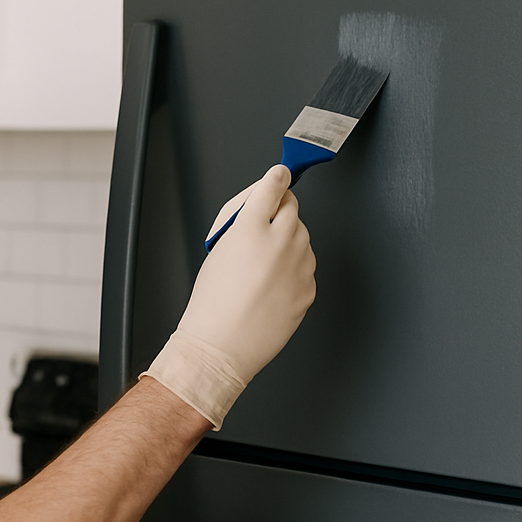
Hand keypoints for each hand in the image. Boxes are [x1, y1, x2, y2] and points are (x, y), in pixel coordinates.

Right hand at [146, 165, 315, 428]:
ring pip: (303, 236)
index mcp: (249, 228)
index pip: (272, 186)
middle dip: (280, 211)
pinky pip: (307, 266)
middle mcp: (279, 241)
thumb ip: (242, 223)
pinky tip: (273, 286)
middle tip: (264, 227)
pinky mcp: (308, 287)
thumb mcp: (217, 250)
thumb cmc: (213, 303)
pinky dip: (294, 269)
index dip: (276, 179)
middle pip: (292, 207)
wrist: (222, 346)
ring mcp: (298, 265)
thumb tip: (260, 208)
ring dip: (289, 241)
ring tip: (263, 267)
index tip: (280, 175)